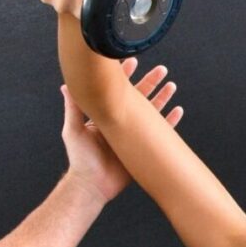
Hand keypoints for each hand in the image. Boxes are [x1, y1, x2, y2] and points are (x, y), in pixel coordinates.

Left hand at [62, 58, 181, 203]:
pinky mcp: (143, 148)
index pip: (118, 91)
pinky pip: (161, 132)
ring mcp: (134, 135)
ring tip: (172, 85)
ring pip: (152, 112)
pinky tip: (178, 110)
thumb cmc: (80, 158)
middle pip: (140, 97)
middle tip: (161, 69)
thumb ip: (73, 108)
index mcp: (106, 115)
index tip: (133, 61)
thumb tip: (67, 85)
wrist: (93, 185)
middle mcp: (121, 122)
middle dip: (150, 82)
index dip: (126, 76)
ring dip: (163, 97)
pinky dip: (170, 121)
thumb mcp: (73, 129)